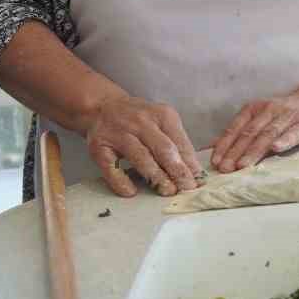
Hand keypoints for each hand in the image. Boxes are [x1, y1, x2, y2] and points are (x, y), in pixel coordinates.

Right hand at [85, 96, 201, 197]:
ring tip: (167, 191)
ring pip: (141, 157)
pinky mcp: (99, 146)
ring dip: (156, 176)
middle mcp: (141, 122)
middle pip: (163, 149)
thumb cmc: (139, 119)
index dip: (190, 163)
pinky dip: (121, 180)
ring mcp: (119, 134)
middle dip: (177, 170)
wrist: (102, 106)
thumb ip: (177, 142)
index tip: (198, 180)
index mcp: (162, 115)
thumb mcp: (162, 121)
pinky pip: (111, 167)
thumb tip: (193, 171)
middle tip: (186, 188)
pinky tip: (131, 192)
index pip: (180, 142)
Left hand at [211, 92, 298, 172]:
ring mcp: (288, 116)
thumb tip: (213, 146)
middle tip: (225, 169)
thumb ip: (240, 131)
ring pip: (268, 134)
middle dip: (235, 152)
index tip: (215, 162)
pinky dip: (285, 140)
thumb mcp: (261, 117)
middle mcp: (269, 110)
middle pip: (249, 133)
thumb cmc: (286, 114)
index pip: (235, 128)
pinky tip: (277, 148)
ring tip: (243, 165)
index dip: (224, 145)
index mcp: (254, 109)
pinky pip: (294, 132)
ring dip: (254, 150)